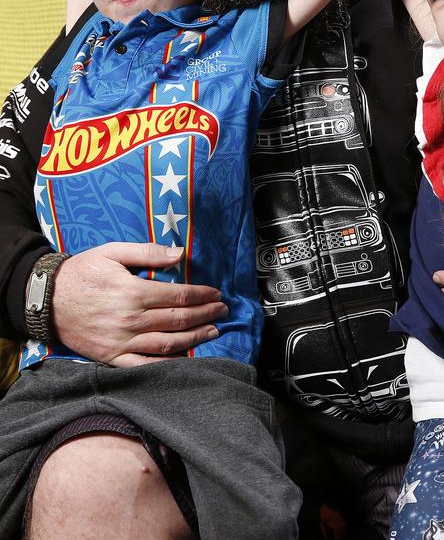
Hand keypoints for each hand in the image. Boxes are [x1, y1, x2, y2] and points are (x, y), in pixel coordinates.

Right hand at [51, 243, 226, 365]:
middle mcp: (129, 320)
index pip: (178, 296)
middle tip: (222, 310)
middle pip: (177, 320)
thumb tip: (180, 253)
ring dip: (194, 338)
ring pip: (167, 344)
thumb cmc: (82, 272)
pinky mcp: (111, 357)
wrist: (46, 299)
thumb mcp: (113, 252)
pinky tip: (185, 360)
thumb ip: (148, 252)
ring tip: (213, 331)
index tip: (216, 293)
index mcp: (132, 292)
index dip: (201, 295)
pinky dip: (166, 365)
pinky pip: (143, 365)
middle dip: (205, 314)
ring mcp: (121, 342)